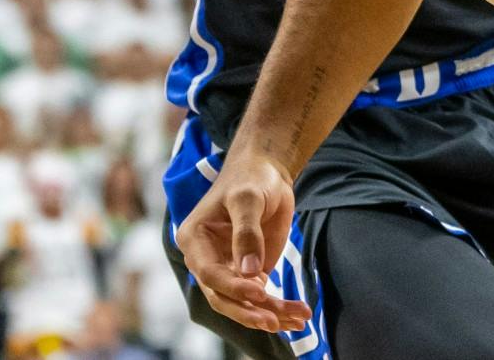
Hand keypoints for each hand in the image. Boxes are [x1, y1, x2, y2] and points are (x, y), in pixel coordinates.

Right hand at [174, 151, 309, 333]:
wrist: (266, 172)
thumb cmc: (250, 178)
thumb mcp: (247, 198)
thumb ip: (247, 233)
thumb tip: (250, 272)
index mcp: (194, 239)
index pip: (210, 273)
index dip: (233, 286)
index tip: (260, 292)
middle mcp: (206, 259)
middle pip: (222, 296)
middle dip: (248, 311)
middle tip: (274, 321)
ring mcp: (227, 268)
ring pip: (242, 303)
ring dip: (268, 314)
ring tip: (297, 320)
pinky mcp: (248, 273)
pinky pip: (259, 298)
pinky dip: (278, 307)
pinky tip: (298, 315)